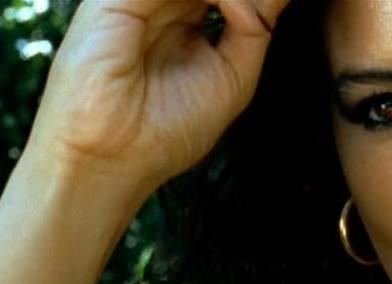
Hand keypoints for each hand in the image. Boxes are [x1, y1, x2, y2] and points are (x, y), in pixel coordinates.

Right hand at [25, 0, 288, 202]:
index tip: (278, 15)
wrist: (112, 160)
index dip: (262, 1)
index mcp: (183, 16)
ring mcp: (137, 0)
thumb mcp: (233, 77)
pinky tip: (239, 12)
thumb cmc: (166, 130)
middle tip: (272, 14)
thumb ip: (254, 29)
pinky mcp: (114, 1)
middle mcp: (159, 2)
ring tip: (258, 19)